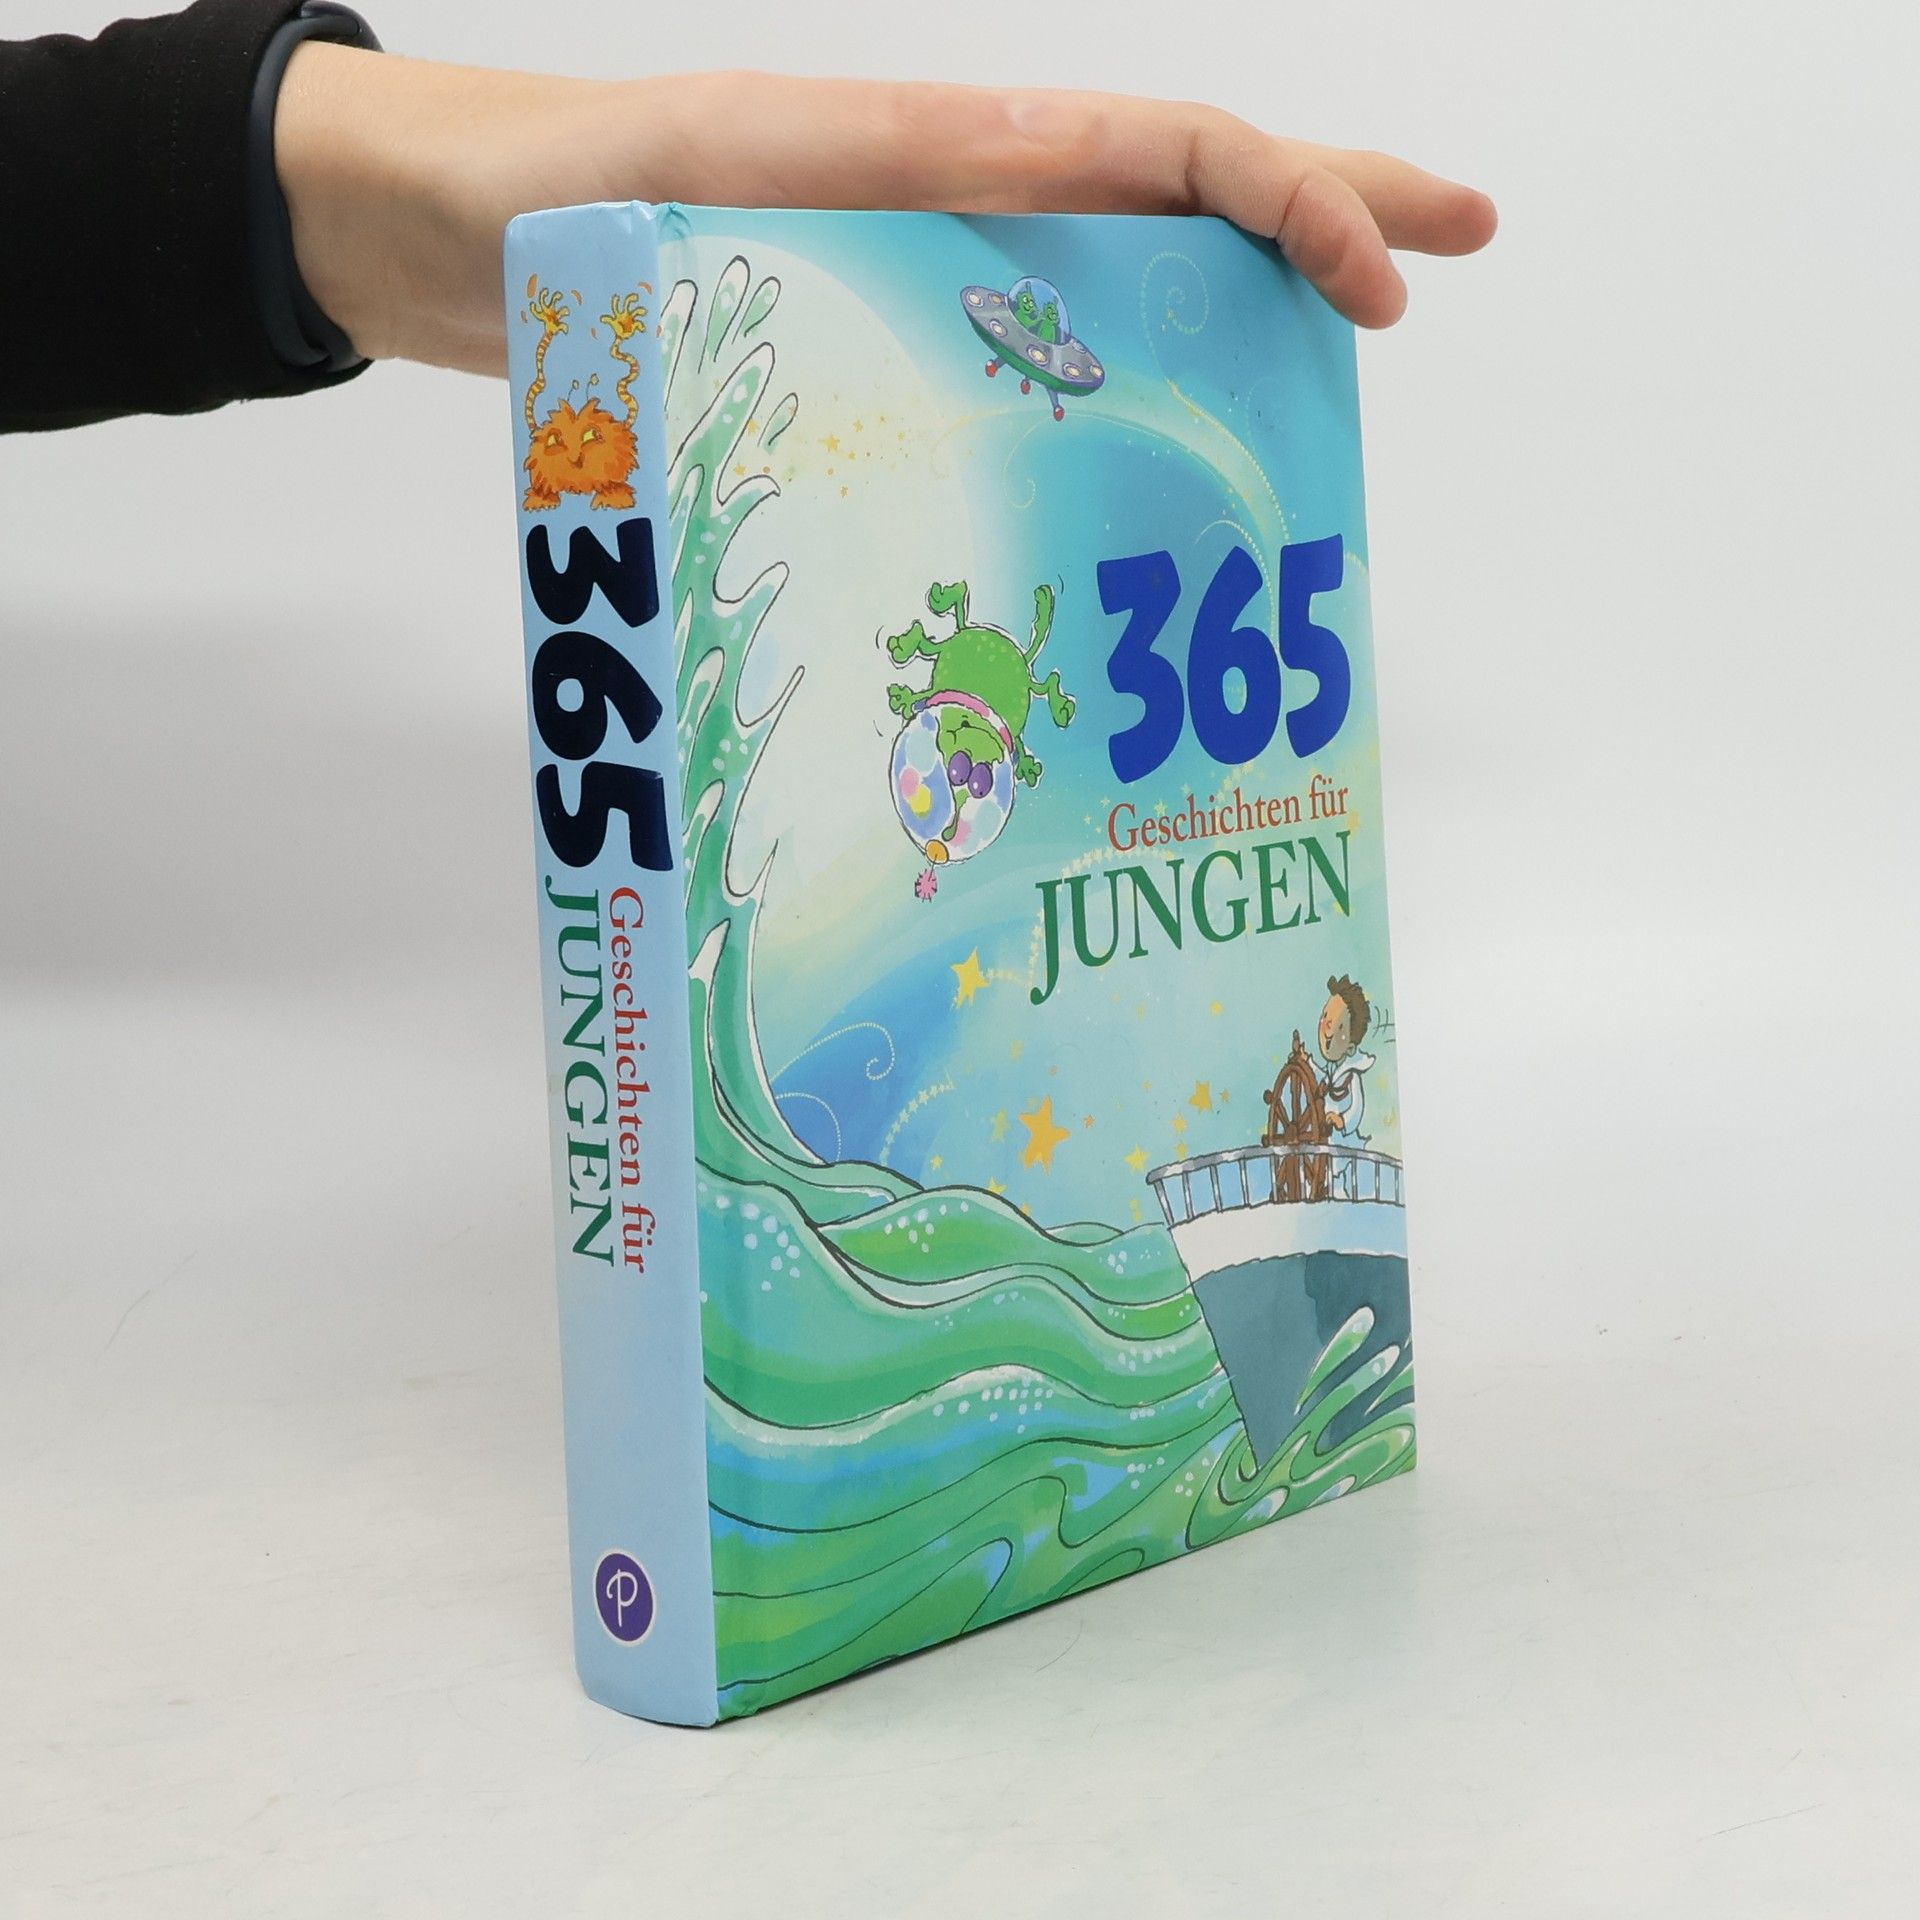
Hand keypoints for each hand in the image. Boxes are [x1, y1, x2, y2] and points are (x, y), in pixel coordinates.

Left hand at [276, 54, 1495, 376]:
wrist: (450, 237)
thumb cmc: (547, 198)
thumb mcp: (684, 175)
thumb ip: (833, 177)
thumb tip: (1026, 172)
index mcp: (940, 155)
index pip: (1166, 151)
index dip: (1291, 208)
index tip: (1380, 290)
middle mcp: (957, 209)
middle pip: (1181, 193)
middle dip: (1327, 212)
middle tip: (1453, 252)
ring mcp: (928, 277)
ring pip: (1124, 278)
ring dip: (1241, 307)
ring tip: (1338, 365)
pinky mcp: (882, 344)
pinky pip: (1036, 358)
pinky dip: (1119, 391)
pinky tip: (1151, 458)